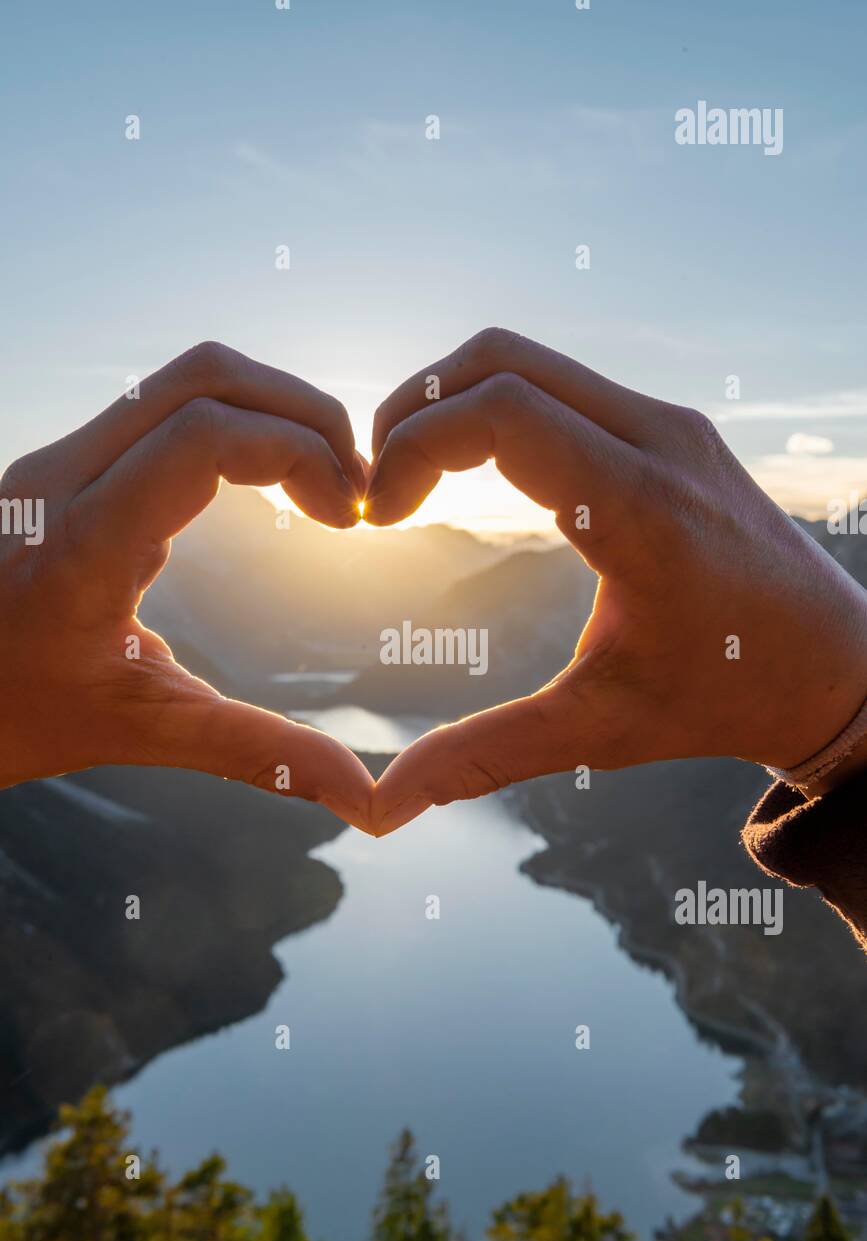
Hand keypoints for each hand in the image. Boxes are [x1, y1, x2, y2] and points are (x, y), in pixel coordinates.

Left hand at [0, 341, 373, 829]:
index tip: (347, 516)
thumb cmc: (15, 718)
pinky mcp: (61, 466)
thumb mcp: (140, 733)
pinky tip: (270, 484)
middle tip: (354, 481)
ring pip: (180, 380)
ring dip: (270, 411)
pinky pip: (159, 409)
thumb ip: (255, 752)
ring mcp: (54, 463)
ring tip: (323, 480)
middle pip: (203, 378)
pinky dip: (234, 424)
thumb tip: (358, 795)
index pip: (203, 437)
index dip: (298, 452)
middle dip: (302, 413)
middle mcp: (58, 480)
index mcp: (81, 546)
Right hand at [365, 328, 866, 832]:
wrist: (834, 667)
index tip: (380, 515)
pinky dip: (500, 407)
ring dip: (456, 402)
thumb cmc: (722, 698)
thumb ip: (486, 755)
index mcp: (642, 509)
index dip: (413, 447)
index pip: (499, 412)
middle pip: (501, 359)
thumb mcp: (599, 730)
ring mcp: (671, 424)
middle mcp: (661, 442)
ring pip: (531, 360)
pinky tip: (473, 474)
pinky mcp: (672, 428)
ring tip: (413, 477)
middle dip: (416, 409)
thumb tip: (384, 807)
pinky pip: (565, 384)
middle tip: (378, 484)